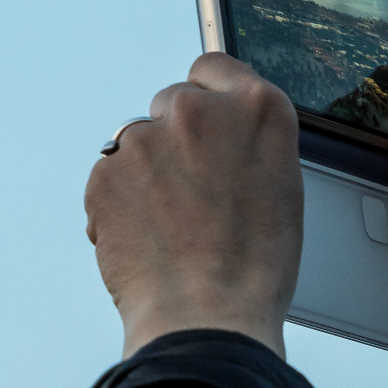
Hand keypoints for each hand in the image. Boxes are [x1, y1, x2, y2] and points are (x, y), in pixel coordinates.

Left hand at [85, 53, 302, 358]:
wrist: (206, 319)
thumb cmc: (253, 270)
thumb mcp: (282, 190)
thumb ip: (250, 144)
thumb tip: (223, 136)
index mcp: (257, 110)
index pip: (214, 68)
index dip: (207, 100)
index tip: (203, 125)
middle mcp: (199, 112)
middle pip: (171, 104)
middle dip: (174, 141)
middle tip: (190, 196)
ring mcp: (146, 139)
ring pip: (136, 143)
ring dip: (145, 175)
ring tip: (170, 229)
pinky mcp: (105, 172)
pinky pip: (108, 179)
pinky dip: (119, 205)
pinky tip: (145, 240)